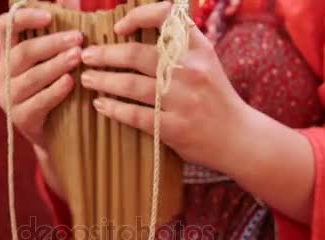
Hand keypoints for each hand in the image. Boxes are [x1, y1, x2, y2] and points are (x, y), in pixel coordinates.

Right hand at [0, 8, 83, 150]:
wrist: (55, 137)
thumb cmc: (57, 91)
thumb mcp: (55, 60)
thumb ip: (61, 30)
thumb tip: (72, 0)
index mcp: (8, 54)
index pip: (4, 27)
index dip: (23, 17)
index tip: (48, 15)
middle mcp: (3, 75)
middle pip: (22, 52)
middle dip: (51, 43)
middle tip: (77, 38)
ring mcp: (8, 98)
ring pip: (30, 77)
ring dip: (56, 65)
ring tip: (78, 58)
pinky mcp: (19, 119)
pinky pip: (37, 102)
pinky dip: (54, 91)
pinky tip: (70, 83)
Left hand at [80, 2, 250, 171]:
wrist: (239, 137)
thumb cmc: (216, 98)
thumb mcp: (207, 62)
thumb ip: (181, 45)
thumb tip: (139, 32)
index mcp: (199, 49)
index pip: (167, 17)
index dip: (138, 16)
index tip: (118, 27)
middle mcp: (191, 70)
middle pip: (137, 55)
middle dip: (105, 55)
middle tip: (85, 57)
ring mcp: (182, 100)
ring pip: (131, 85)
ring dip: (103, 81)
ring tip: (87, 79)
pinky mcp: (174, 128)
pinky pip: (135, 115)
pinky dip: (113, 109)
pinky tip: (101, 105)